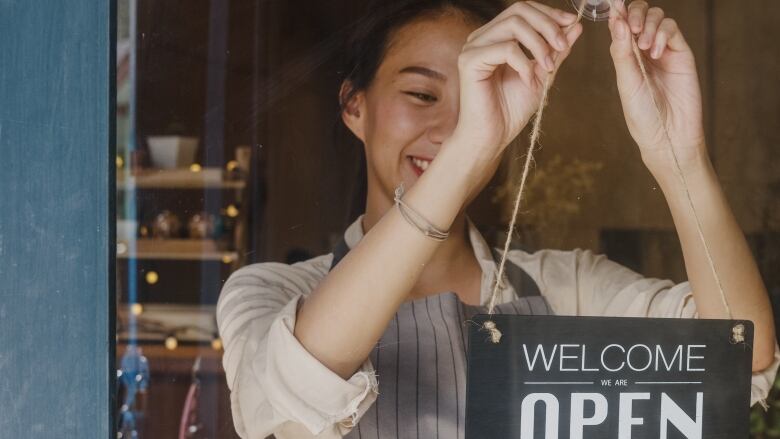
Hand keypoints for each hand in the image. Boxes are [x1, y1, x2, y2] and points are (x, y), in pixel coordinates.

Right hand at [450, 1, 582, 165]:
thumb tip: (575, 24)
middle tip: (562, 47)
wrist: (492, 136)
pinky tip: (528, 80)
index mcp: (495, 37)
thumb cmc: (511, 110)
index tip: (570, 24)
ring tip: (548, 67)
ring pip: (513, 25)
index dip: (548, 13)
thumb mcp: (542, 74)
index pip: (522, 9)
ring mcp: (473, 48)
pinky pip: (505, 48)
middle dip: (547, 25)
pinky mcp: (469, 61)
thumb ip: (555, 50)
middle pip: (518, 10)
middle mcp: (481, 38)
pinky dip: (524, 63)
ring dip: (539, 45)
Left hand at [608, 1, 707, 174]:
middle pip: (640, 14)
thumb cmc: (642, 114)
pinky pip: (672, 29)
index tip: (612, 3)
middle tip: (632, 27)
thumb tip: (616, 20)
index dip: (617, 12)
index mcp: (625, 57)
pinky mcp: (681, 53)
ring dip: (648, 24)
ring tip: (644, 46)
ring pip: (657, 18)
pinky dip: (662, 33)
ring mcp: (664, 50)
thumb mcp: (626, 82)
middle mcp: (643, 50)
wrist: (668, 135)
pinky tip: (655, 51)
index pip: (621, 25)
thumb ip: (621, 51)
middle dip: (634, 13)